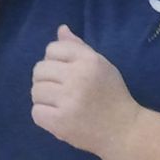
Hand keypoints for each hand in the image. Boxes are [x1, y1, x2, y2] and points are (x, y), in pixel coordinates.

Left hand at [31, 26, 140, 157]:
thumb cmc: (112, 95)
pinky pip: (36, 112)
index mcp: (89, 60)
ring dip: (44, 98)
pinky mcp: (60, 122)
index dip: (55, 60)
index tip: (66, 73)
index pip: (52, 49)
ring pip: (36, 91)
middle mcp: (78, 77)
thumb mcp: (101, 65)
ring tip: (60, 104)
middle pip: (40, 69)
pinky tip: (58, 117)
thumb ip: (79, 47)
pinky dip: (44, 115)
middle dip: (46, 79)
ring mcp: (68, 100)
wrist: (124, 130)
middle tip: (61, 91)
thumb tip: (61, 29)